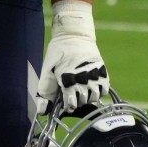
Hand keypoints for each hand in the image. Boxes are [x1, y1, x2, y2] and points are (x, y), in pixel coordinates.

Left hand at [36, 0, 107, 116]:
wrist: (73, 35)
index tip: (65, 100)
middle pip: (83, 102)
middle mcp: (83, 79)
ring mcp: (95, 75)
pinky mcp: (103, 71)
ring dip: (88, 97)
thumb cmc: (58, 53)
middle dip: (76, 100)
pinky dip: (99, 91)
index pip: (71, 104)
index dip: (67, 105)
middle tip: (72, 92)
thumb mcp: (47, 71)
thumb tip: (43, 112)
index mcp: (68, 79)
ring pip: (94, 98)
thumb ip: (45, 93)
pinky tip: (91, 85)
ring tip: (81, 89)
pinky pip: (104, 90)